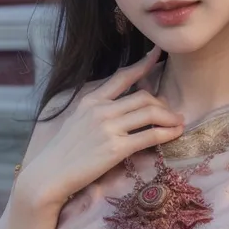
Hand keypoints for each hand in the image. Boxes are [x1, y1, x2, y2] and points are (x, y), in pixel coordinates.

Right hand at [16, 47, 183, 216]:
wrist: (49, 175)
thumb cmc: (63, 153)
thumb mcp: (76, 121)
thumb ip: (97, 110)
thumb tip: (120, 107)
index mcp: (90, 100)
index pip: (123, 76)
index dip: (144, 63)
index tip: (158, 54)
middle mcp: (100, 110)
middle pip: (143, 96)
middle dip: (163, 103)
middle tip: (172, 112)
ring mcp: (108, 128)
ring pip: (150, 113)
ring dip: (170, 117)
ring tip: (179, 122)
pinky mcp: (116, 148)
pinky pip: (150, 135)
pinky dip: (167, 133)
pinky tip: (176, 134)